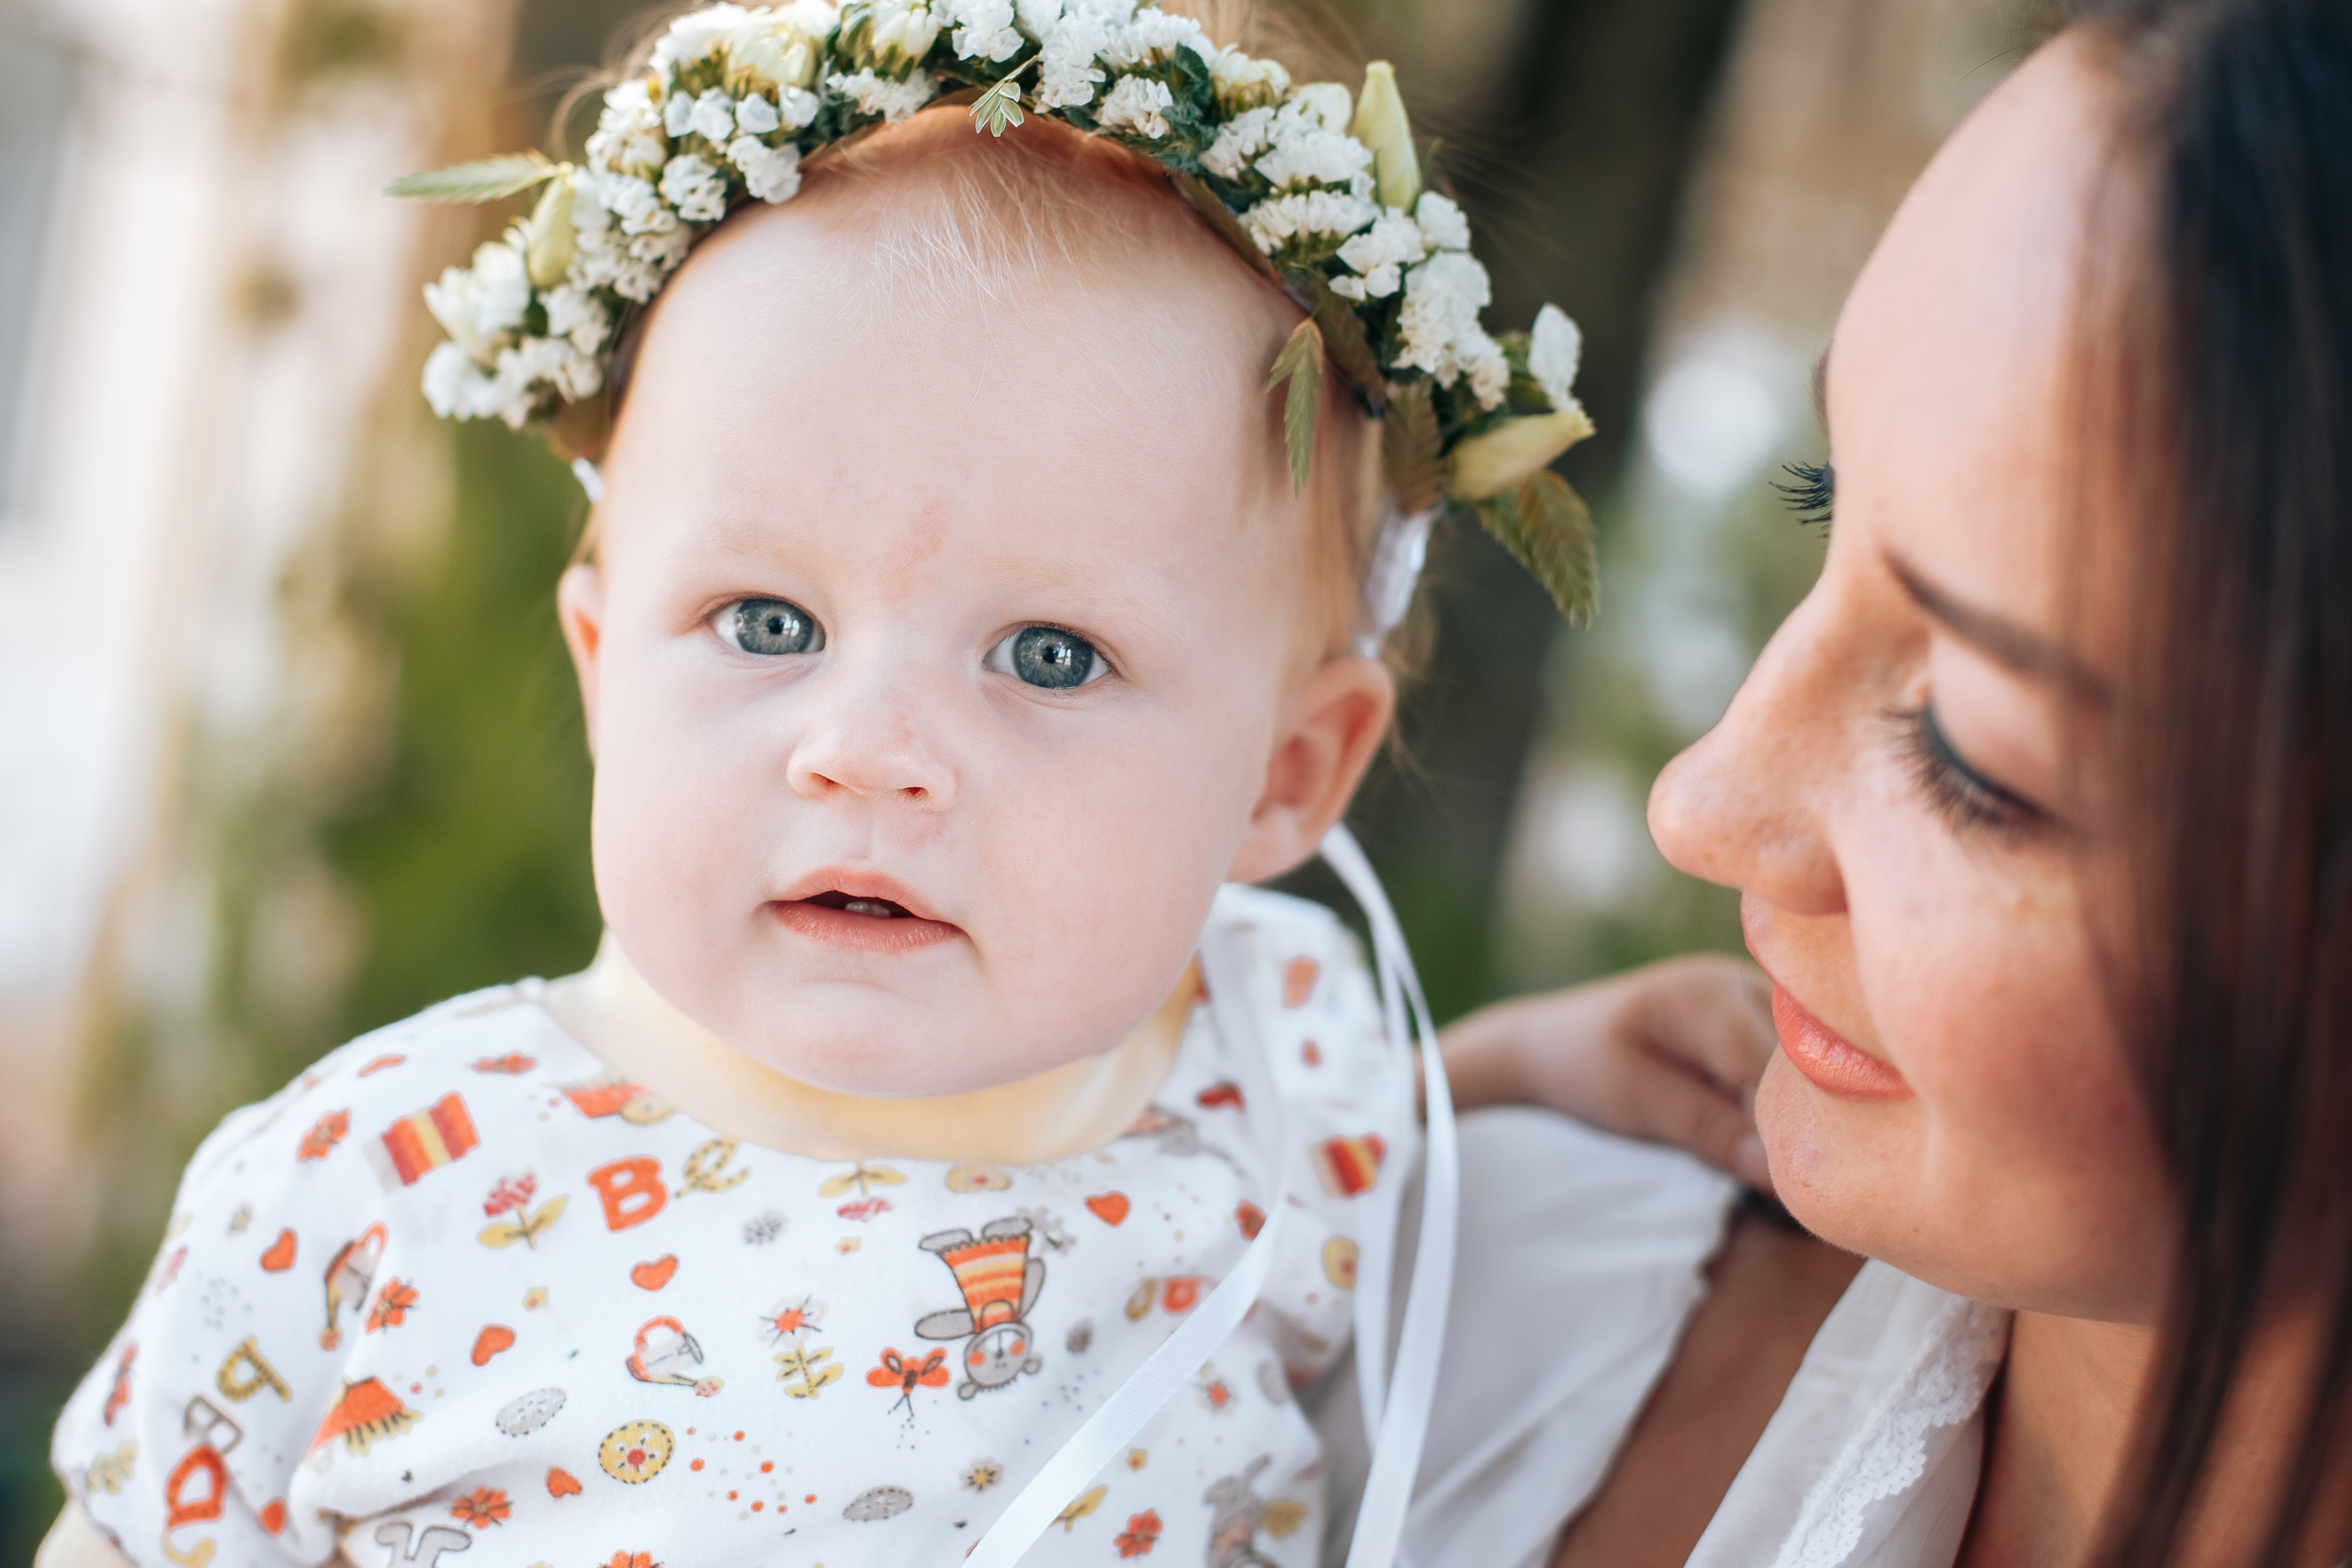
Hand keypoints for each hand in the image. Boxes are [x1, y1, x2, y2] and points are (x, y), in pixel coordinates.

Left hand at [1440, 955, 1776, 1190]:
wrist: (1550, 1042)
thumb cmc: (1581, 1066)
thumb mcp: (1635, 1102)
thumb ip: (1706, 1129)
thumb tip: (1775, 1171)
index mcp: (1708, 993)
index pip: (1775, 1066)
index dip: (1788, 1127)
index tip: (1791, 1187)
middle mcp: (1743, 984)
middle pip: (1801, 1064)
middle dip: (1800, 1125)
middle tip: (1793, 1190)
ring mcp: (1755, 1001)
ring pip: (1805, 1069)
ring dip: (1796, 1119)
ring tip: (1790, 1176)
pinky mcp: (1757, 1025)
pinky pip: (1790, 1070)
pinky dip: (1782, 1111)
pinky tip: (1774, 1151)